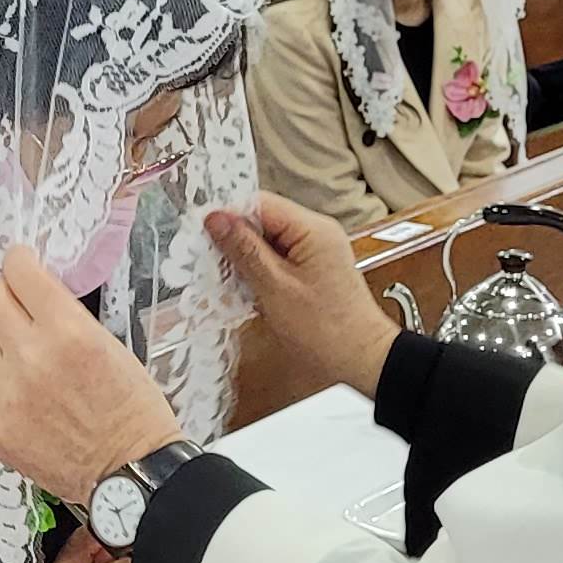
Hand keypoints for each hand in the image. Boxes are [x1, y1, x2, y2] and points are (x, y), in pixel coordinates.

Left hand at [0, 247, 183, 505]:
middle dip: (6, 296)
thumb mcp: (109, 344)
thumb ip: (64, 316)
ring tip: (13, 347)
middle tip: (19, 306)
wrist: (131, 471)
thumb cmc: (131, 407)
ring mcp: (5, 393)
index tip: (22, 266)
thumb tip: (31, 293)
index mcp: (67, 331)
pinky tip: (19, 389)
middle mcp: (29, 358)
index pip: (18, 272)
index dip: (19, 263)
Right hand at [207, 193, 397, 400]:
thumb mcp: (276, 288)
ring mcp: (315, 251)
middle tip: (211, 262)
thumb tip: (216, 219)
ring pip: (266, 241)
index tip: (202, 233)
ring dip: (245, 260)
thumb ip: (244, 251)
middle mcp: (316, 233)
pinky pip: (277, 259)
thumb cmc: (327, 330)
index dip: (228, 216)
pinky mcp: (312, 268)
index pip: (260, 203)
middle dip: (234, 241)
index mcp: (313, 229)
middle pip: (262, 221)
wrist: (360, 359)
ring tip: (229, 281)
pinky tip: (247, 291)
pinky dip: (258, 272)